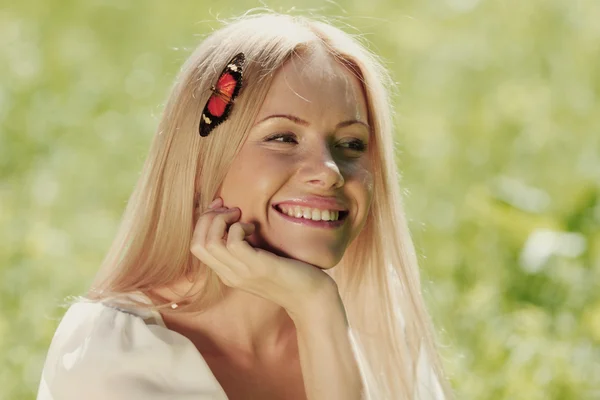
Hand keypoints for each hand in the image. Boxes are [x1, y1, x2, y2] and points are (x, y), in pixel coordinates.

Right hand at [190, 197, 337, 318]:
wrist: (311, 298)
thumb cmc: (290, 274)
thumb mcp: (260, 261)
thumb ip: (245, 248)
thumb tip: (237, 220)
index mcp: (227, 273)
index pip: (197, 246)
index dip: (204, 222)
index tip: (222, 207)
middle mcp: (230, 275)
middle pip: (197, 244)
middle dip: (208, 218)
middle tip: (230, 210)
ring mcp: (242, 272)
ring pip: (209, 242)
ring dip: (222, 220)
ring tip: (241, 216)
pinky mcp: (258, 267)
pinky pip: (233, 243)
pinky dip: (239, 228)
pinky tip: (254, 228)